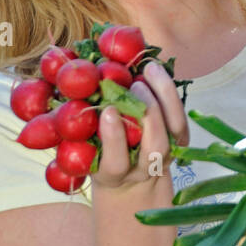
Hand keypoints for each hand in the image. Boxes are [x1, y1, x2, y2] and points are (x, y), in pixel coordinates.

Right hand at [90, 61, 187, 194]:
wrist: (127, 175)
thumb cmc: (95, 154)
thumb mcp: (81, 148)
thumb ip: (77, 129)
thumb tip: (64, 93)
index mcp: (113, 175)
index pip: (116, 163)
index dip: (114, 138)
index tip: (108, 111)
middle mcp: (143, 169)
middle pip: (154, 147)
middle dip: (148, 114)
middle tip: (134, 86)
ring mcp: (165, 157)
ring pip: (174, 130)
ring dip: (164, 97)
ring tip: (149, 70)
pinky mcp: (179, 142)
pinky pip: (180, 117)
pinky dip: (171, 93)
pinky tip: (156, 71)